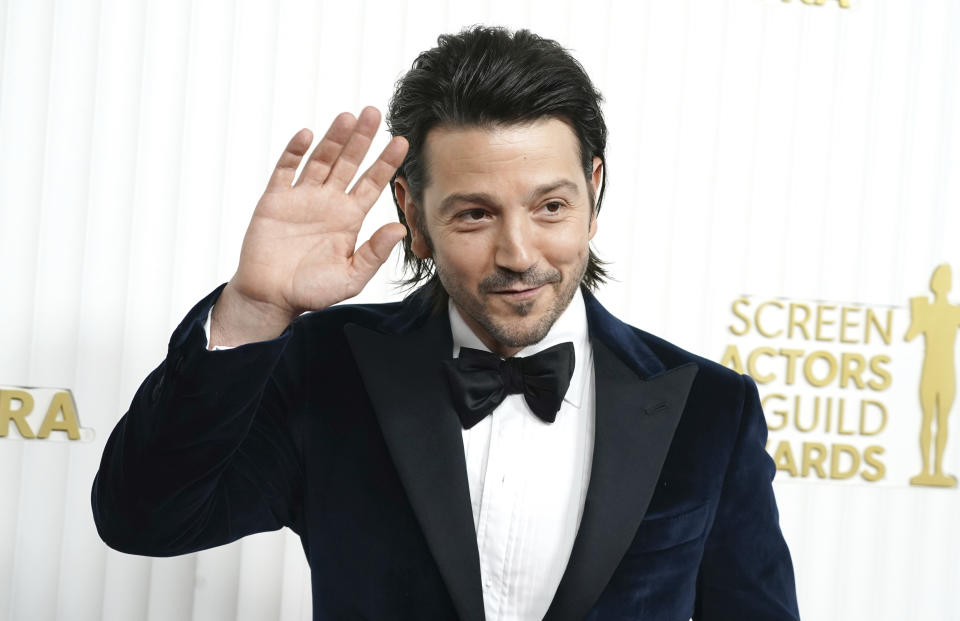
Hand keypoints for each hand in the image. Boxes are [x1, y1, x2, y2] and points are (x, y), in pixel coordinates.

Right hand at [211, 107, 408, 345]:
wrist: (271, 298)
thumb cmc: (312, 291)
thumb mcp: (351, 277)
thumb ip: (374, 254)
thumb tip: (399, 229)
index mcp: (349, 218)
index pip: (372, 183)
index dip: (386, 162)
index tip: (401, 141)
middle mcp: (328, 202)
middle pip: (349, 162)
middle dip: (362, 139)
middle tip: (374, 113)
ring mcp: (302, 198)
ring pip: (320, 160)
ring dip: (333, 138)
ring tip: (347, 117)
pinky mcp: (275, 199)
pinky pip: (285, 170)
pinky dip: (294, 152)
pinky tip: (307, 136)